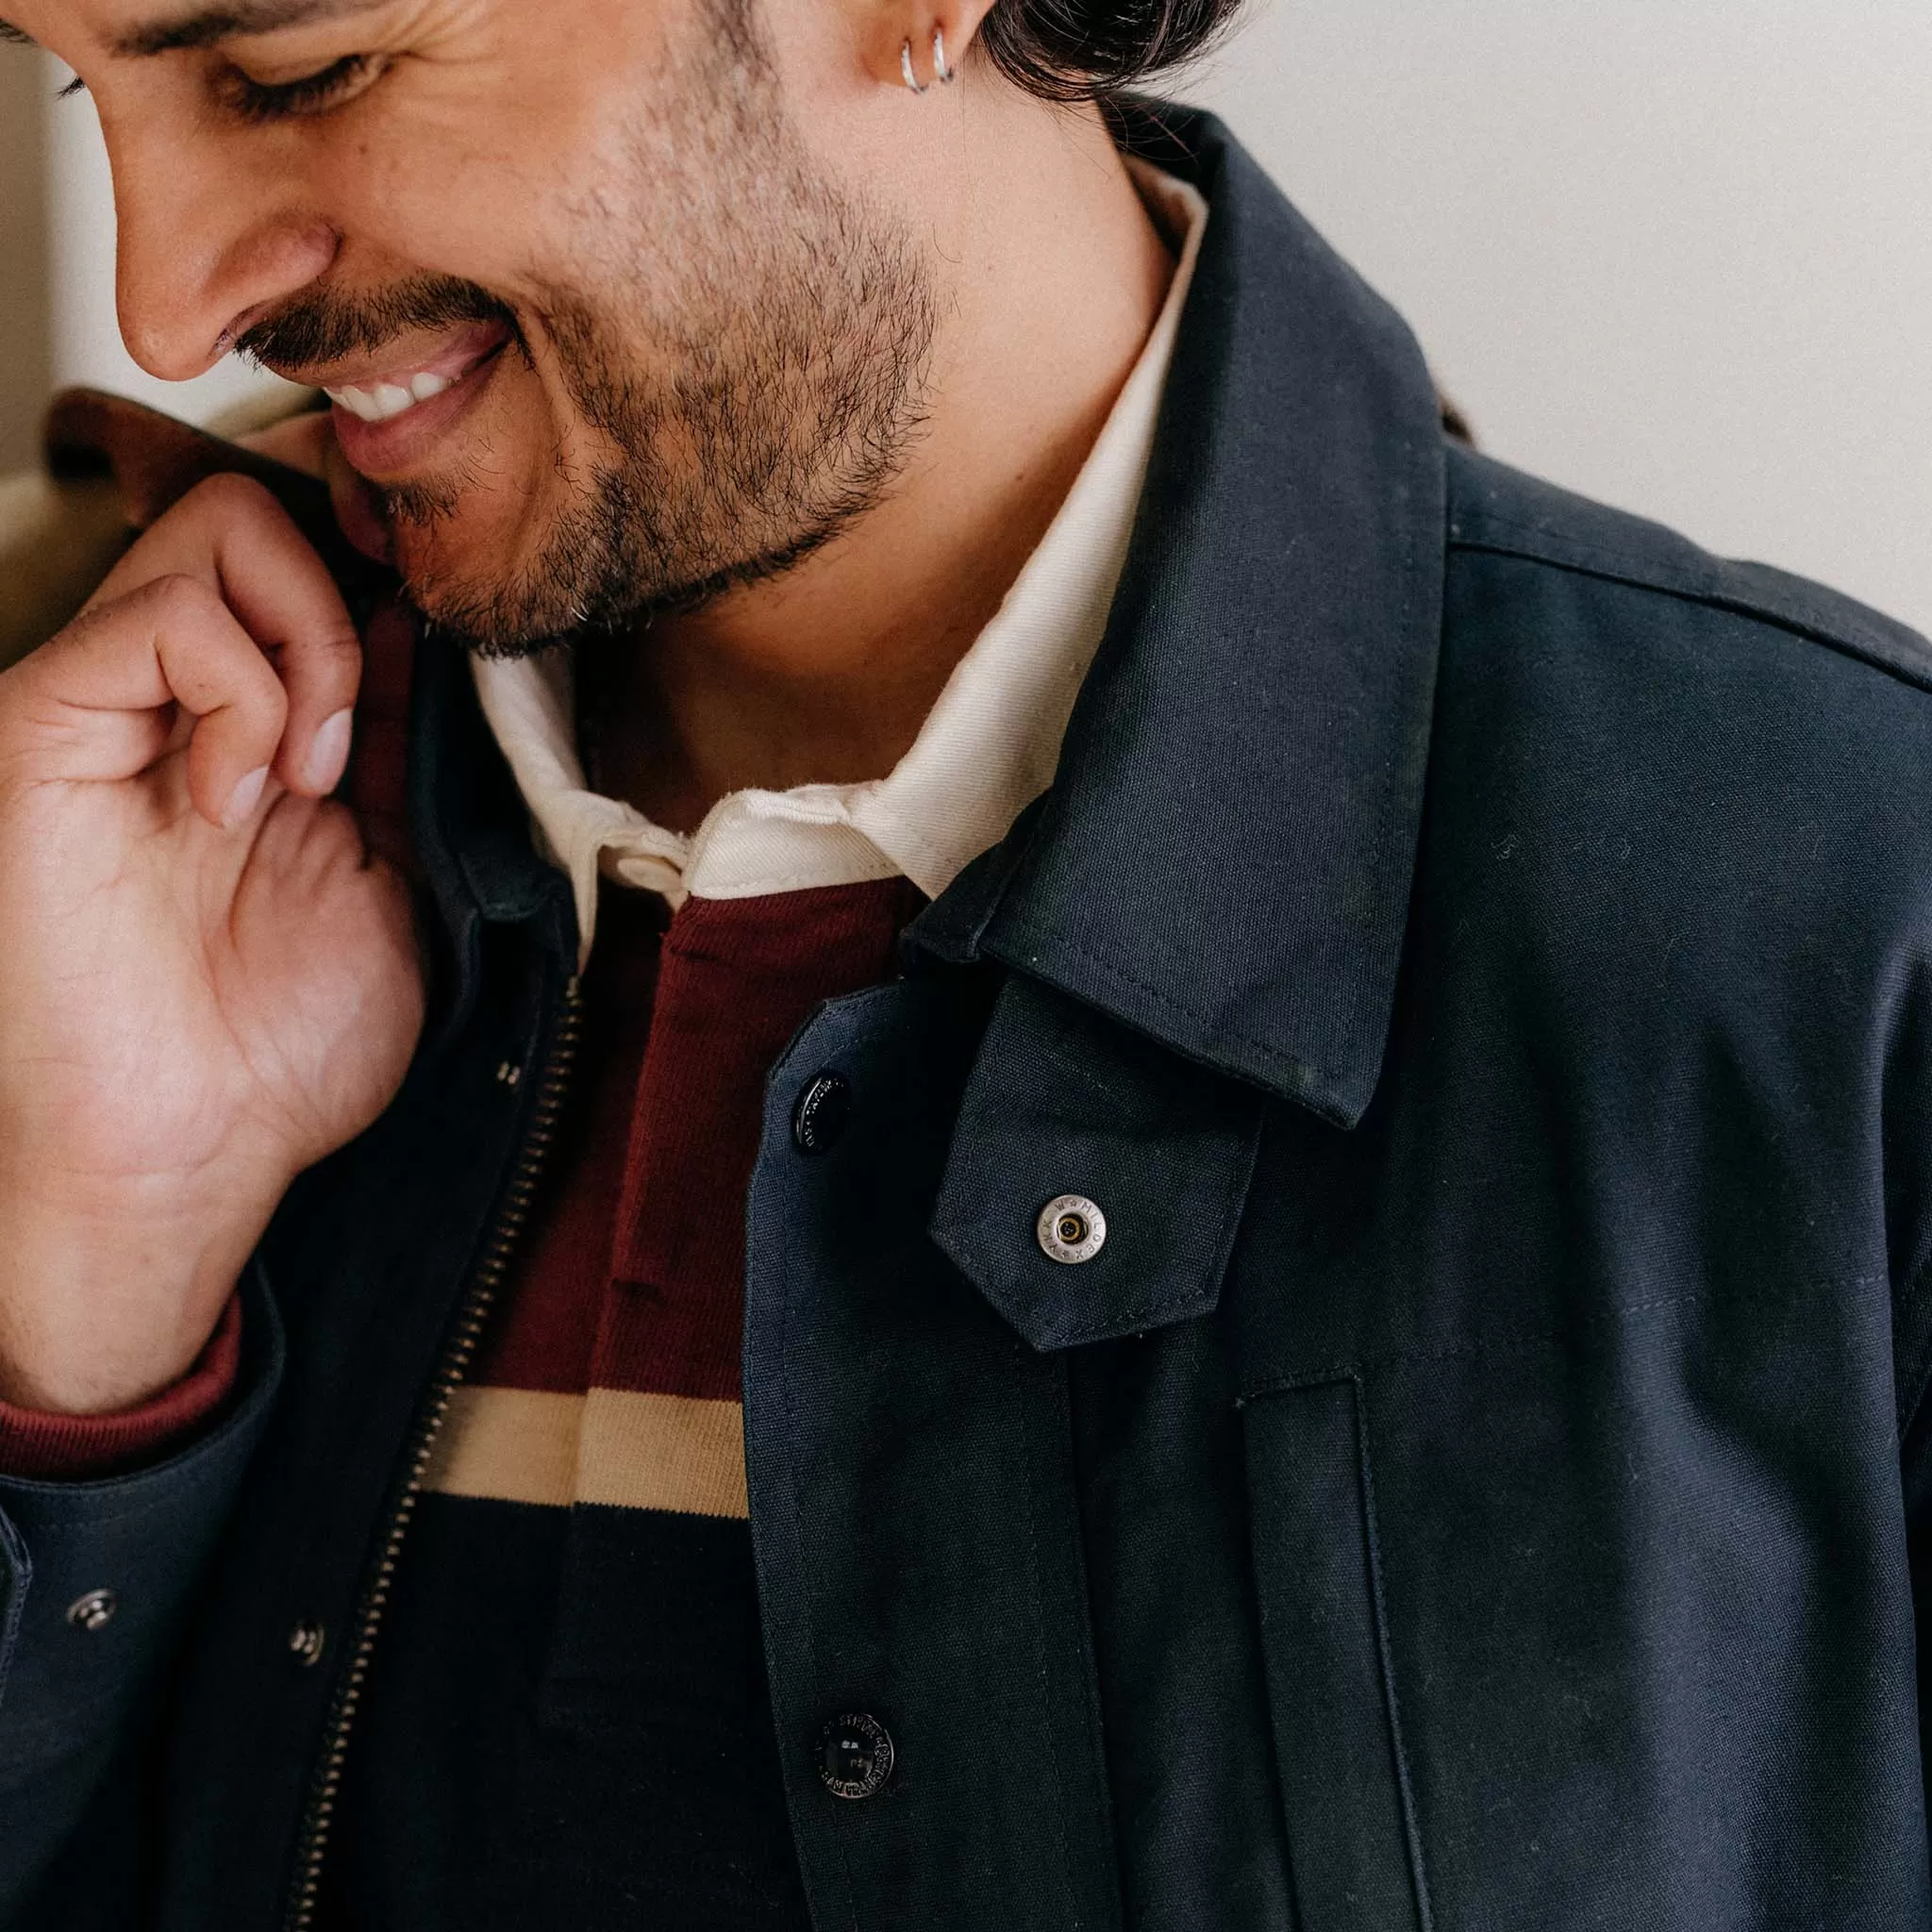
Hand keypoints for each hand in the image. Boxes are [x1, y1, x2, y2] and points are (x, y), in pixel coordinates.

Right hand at [0, 473, 424, 1413]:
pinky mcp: (45, 723)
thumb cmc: (287, 1043)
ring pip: (217, 529)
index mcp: (254, 726)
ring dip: (309, 651)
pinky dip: (242, 693)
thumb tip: (412, 624)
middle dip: (346, 608)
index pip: (313, 564)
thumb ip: (405, 748)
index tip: (429, 683)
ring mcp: (108, 701)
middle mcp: (174, 697)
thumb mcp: (398, 875)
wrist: (195, 1147)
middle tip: (356, 753)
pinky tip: (240, 801)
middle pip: (261, 516)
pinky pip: (163, 614)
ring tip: (306, 784)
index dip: (383, 590)